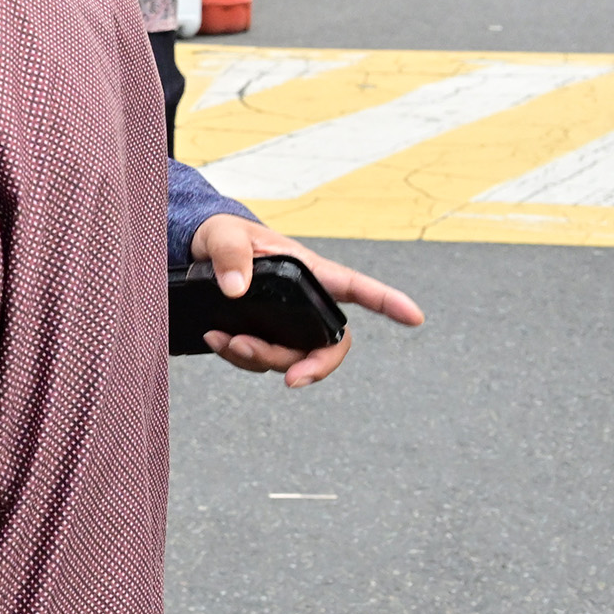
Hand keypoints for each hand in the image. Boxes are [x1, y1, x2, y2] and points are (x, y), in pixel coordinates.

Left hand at [190, 213, 424, 387]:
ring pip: (292, 357)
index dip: (387, 302)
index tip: (414, 317)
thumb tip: (235, 288)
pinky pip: (262, 360)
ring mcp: (286, 323)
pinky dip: (239, 357)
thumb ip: (229, 253)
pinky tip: (217, 340)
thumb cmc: (223, 235)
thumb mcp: (222, 233)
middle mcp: (305, 302)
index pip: (355, 287)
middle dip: (315, 366)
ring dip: (262, 359)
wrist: (199, 253)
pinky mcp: (264, 336)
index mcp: (309, 271)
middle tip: (291, 380)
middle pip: (330, 344)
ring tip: (227, 342)